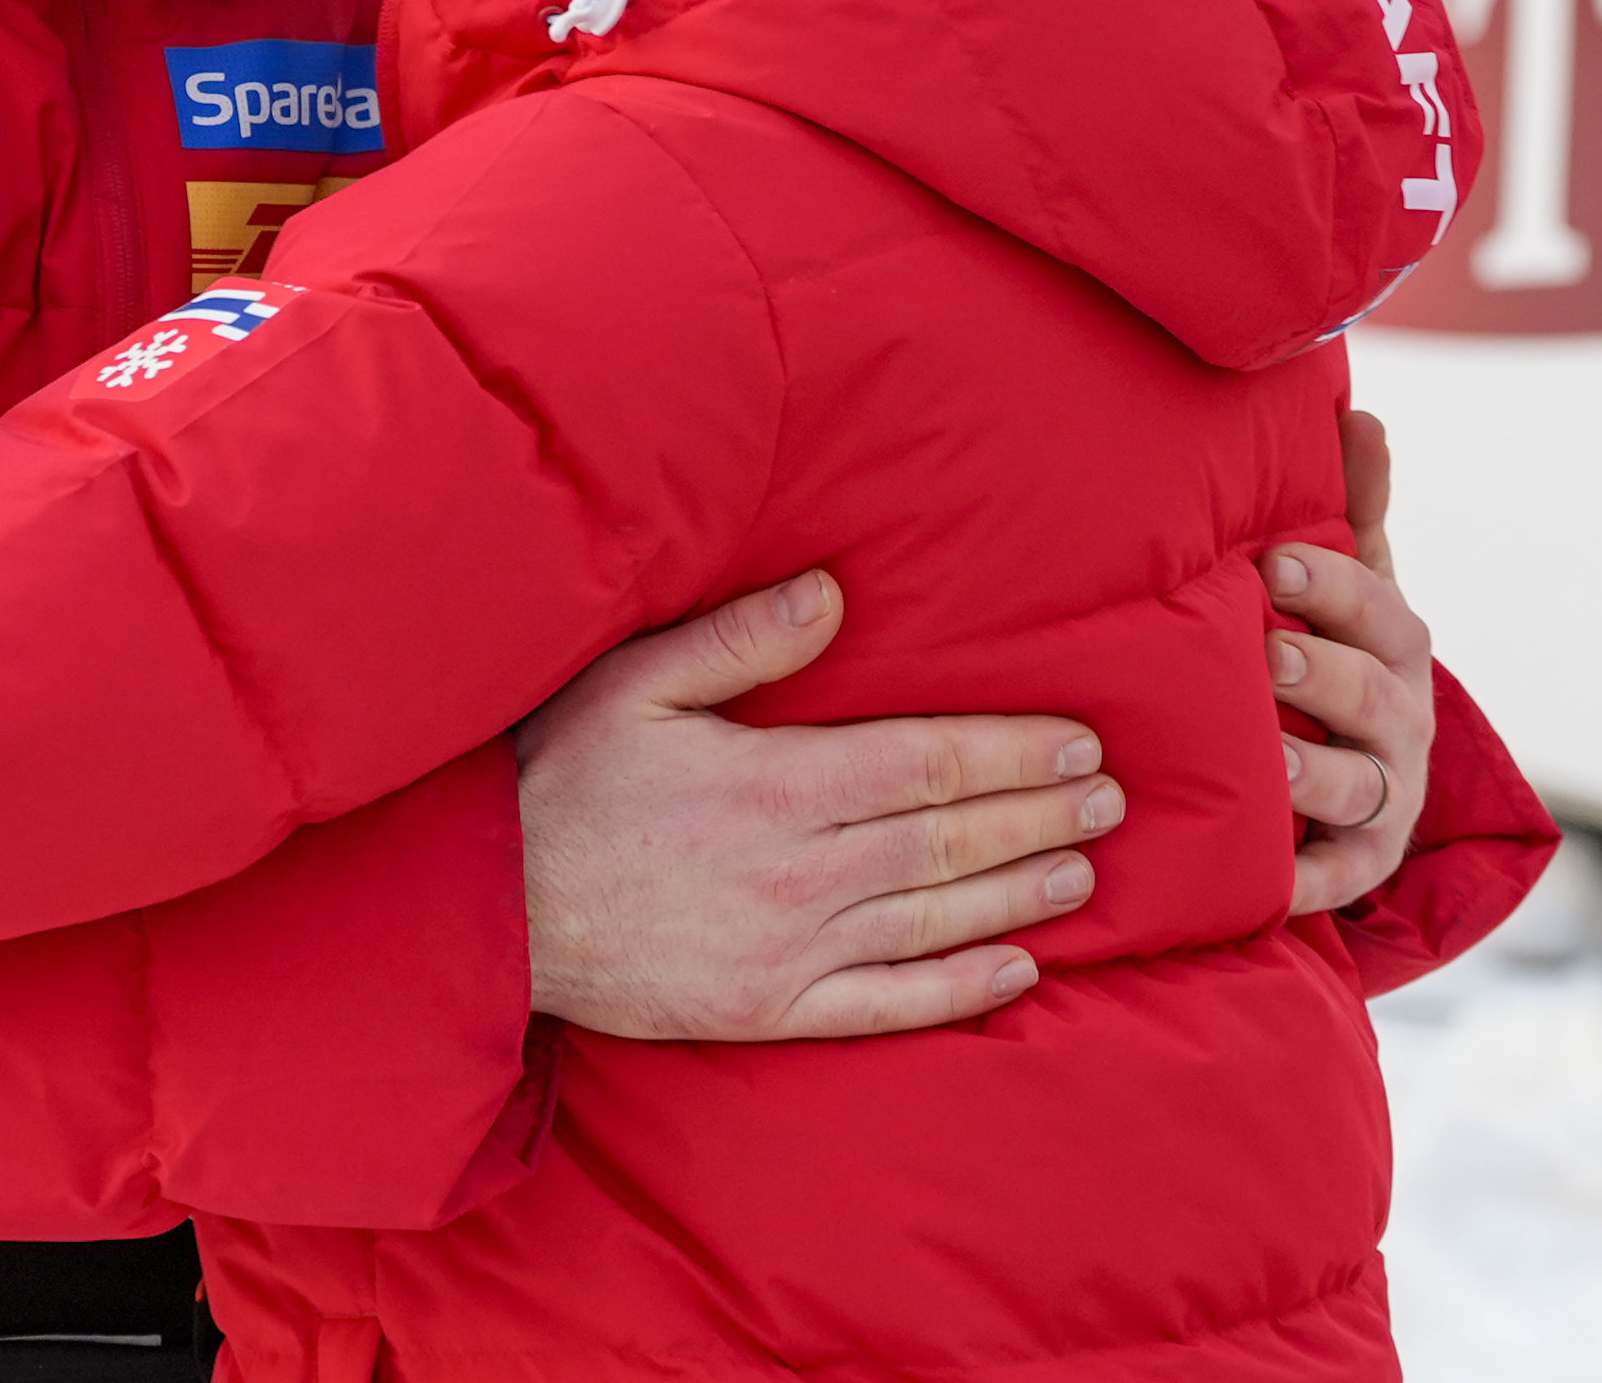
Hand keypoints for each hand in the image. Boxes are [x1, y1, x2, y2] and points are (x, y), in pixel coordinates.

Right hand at [517, 569, 1116, 1040]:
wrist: (490, 914)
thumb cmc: (559, 783)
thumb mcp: (635, 684)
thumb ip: (741, 637)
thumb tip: (836, 590)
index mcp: (777, 784)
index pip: (928, 762)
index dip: (1012, 751)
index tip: (1078, 741)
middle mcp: (801, 872)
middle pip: (950, 838)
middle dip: (1040, 815)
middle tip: (1111, 798)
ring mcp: (790, 951)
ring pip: (936, 919)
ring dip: (1021, 893)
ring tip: (1087, 869)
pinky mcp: (769, 1011)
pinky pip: (888, 1006)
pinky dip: (961, 990)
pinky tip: (1018, 971)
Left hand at [1267, 407, 1437, 915]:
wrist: (1358, 763)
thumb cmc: (1336, 648)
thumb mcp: (1351, 582)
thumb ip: (1353, 507)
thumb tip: (1364, 413)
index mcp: (1395, 643)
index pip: (1378, 609)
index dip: (1331, 588)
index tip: (1273, 567)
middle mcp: (1402, 718)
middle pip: (1374, 698)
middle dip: (1323, 676)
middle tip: (1266, 659)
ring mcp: (1386, 793)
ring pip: (1359, 787)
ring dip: (1313, 775)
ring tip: (1266, 763)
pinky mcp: (1363, 861)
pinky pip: (1343, 877)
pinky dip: (1311, 881)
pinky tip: (1272, 881)